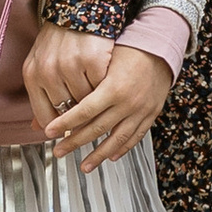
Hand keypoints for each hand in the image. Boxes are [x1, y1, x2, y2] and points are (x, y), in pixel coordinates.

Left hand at [22, 26, 113, 127]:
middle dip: (77, 115)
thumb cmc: (59, 36)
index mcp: (32, 75)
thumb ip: (40, 96)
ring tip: (98, 96)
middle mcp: (48, 71)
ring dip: (92, 102)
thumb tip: (38, 128)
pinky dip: (105, 87)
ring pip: (85, 101)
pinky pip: (101, 86)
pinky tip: (106, 81)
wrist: (78, 5)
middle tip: (87, 112)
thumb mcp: (41, 63)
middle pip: (66, 111)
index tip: (70, 128)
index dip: (60, 126)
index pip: (45, 116)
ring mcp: (70, 65)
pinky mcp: (92, 59)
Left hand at [41, 39, 174, 168]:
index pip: (84, 111)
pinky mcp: (151, 113)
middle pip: (97, 128)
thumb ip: (83, 80)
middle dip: (74, 142)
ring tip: (84, 166)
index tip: (49, 132)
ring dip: (98, 155)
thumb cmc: (129, 47)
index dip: (65, 123)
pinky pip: (136, 136)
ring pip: (117, 139)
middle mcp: (128, 102)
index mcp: (114, 87)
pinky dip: (123, 148)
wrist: (161, 45)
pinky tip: (111, 156)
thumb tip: (60, 96)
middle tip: (58, 151)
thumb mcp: (103, 60)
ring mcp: (141, 110)